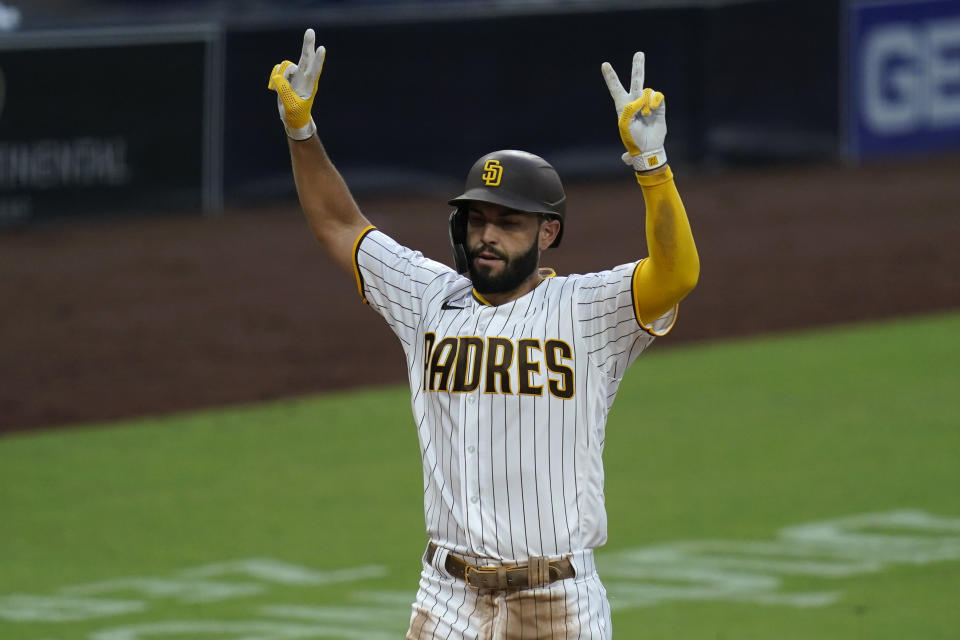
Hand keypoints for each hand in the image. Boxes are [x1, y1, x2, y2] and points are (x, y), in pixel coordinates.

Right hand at [267, 28, 325, 139]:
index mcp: (309, 86)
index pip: (314, 71)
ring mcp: (297, 76)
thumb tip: (279, 76)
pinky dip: (275, 77)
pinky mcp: (288, 76)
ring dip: (281, 74)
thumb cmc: (295, 114)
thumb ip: (284, 91)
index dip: (317, 60)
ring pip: (287, 66)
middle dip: (308, 45)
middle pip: (306, 58)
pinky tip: (276, 87)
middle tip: (310, 31)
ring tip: (279, 90)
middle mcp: (305, 78)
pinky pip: (278, 70)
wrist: (293, 118)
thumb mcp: (290, 106)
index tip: (322, 49)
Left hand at [601, 52, 666, 170]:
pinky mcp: (659, 107)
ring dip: (646, 102)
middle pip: (636, 81)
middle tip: (639, 54)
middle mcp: (635, 102)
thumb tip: (641, 99)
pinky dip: (655, 102)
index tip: (604, 65)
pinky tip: (653, 111)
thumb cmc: (632, 139)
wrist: (648, 149)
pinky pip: (658, 96)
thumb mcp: (625, 125)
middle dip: (638, 67)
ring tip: (645, 115)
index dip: (610, 77)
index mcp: (623, 106)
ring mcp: (647, 104)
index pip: (615, 89)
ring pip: (648, 91)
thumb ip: (629, 109)